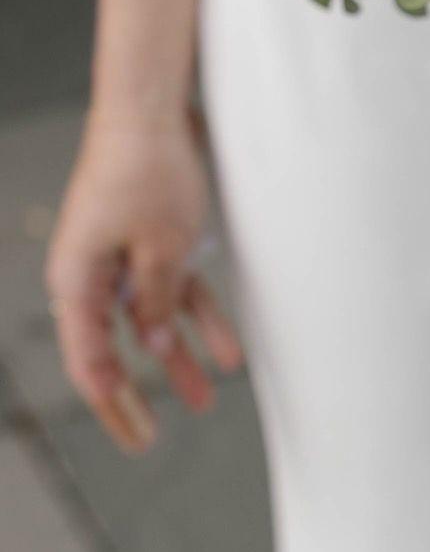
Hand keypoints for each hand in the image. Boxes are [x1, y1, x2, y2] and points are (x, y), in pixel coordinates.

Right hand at [45, 111, 242, 453]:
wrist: (151, 110)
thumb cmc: (146, 169)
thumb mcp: (160, 245)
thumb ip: (156, 299)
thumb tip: (155, 344)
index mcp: (77, 281)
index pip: (90, 360)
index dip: (114, 403)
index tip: (138, 436)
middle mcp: (93, 276)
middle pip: (115, 349)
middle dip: (139, 395)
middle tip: (151, 441)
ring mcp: (123, 259)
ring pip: (152, 322)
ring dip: (181, 359)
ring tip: (209, 399)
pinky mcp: (152, 242)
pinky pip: (174, 290)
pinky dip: (200, 317)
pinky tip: (229, 348)